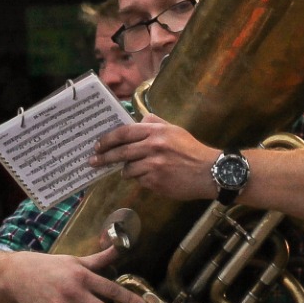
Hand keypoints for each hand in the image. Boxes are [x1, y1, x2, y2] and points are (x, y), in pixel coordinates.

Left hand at [92, 115, 217, 200]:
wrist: (209, 171)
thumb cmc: (191, 149)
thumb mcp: (174, 130)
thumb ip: (155, 123)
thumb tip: (138, 120)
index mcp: (156, 131)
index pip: (124, 133)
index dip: (107, 139)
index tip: (97, 145)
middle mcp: (153, 147)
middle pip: (120, 152)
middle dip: (104, 157)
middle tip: (93, 161)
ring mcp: (153, 166)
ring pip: (128, 169)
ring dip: (127, 171)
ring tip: (136, 169)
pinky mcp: (156, 182)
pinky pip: (139, 181)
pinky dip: (141, 179)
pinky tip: (152, 177)